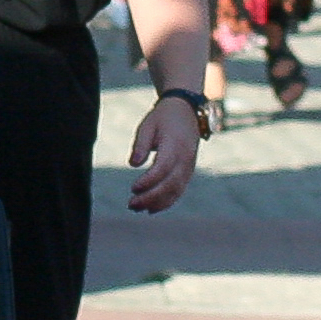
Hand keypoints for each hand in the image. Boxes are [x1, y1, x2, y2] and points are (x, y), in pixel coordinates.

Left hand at [126, 94, 201, 211]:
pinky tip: (151, 208)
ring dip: (157, 203)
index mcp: (175, 145)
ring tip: (137, 209)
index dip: (148, 181)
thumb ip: (141, 144)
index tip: (133, 188)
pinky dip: (167, 201)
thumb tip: (134, 164)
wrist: (186, 110)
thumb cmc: (163, 117)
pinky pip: (179, 190)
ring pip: (176, 191)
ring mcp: (189, 166)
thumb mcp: (148, 125)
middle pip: (170, 184)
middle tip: (131, 204)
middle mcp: (185, 158)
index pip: (163, 168)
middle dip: (151, 197)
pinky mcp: (188, 171)